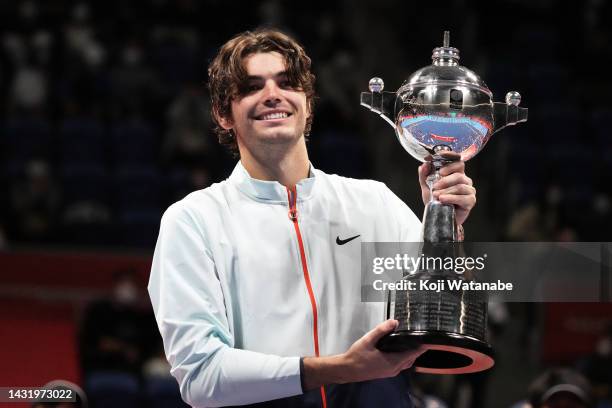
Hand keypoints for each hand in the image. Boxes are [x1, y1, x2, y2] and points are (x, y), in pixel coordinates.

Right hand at [302, 320, 425, 389]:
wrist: (347, 369)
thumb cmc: (356, 357)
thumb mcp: (368, 340)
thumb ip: (381, 330)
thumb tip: (394, 322)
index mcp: (392, 362)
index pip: (413, 354)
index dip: (421, 346)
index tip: (428, 339)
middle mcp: (394, 369)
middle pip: (411, 358)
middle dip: (417, 349)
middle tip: (420, 337)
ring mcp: (390, 371)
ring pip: (406, 362)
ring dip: (410, 353)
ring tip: (411, 342)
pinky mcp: (386, 371)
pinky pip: (400, 365)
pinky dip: (403, 357)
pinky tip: (399, 349)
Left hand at [418, 151, 475, 225]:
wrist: (439, 217)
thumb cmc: (437, 201)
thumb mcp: (427, 187)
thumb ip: (424, 175)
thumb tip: (424, 165)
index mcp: (456, 173)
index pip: (457, 160)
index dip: (450, 156)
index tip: (439, 155)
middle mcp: (464, 180)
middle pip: (458, 174)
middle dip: (445, 179)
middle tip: (435, 185)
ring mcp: (469, 190)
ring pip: (460, 186)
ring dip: (446, 191)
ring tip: (436, 195)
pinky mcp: (470, 200)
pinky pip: (463, 197)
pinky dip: (451, 198)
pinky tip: (443, 200)